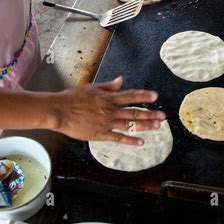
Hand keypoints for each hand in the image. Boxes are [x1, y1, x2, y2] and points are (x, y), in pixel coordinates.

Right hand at [47, 76, 166, 144]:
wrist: (59, 111)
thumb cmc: (72, 98)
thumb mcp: (91, 87)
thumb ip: (108, 86)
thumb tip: (121, 80)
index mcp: (108, 98)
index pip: (131, 96)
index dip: (144, 96)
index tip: (156, 96)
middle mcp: (111, 111)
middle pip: (134, 113)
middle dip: (150, 114)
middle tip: (163, 116)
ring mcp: (107, 123)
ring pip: (130, 126)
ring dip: (145, 126)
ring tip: (157, 127)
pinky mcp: (101, 134)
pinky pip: (119, 138)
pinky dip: (131, 140)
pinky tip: (141, 142)